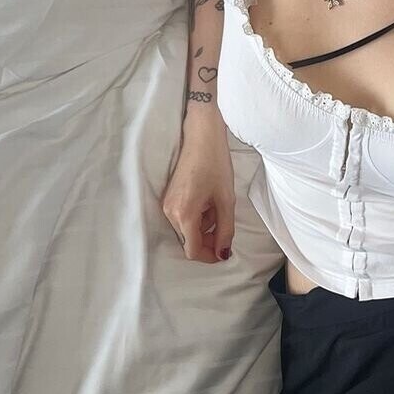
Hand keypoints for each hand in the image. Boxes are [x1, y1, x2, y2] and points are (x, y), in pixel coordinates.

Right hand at [162, 119, 235, 263]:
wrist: (201, 137)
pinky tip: (207, 201)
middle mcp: (170, 213)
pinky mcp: (167, 198)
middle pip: (189, 241)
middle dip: (208, 239)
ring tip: (216, 205)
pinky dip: (196, 217)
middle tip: (224, 222)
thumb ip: (225, 230)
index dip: (209, 255)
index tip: (224, 250)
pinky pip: (182, 218)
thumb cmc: (215, 164)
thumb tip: (223, 253)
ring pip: (186, 230)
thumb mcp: (226, 201)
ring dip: (203, 226)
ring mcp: (166, 205)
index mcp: (184, 214)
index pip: (192, 250)